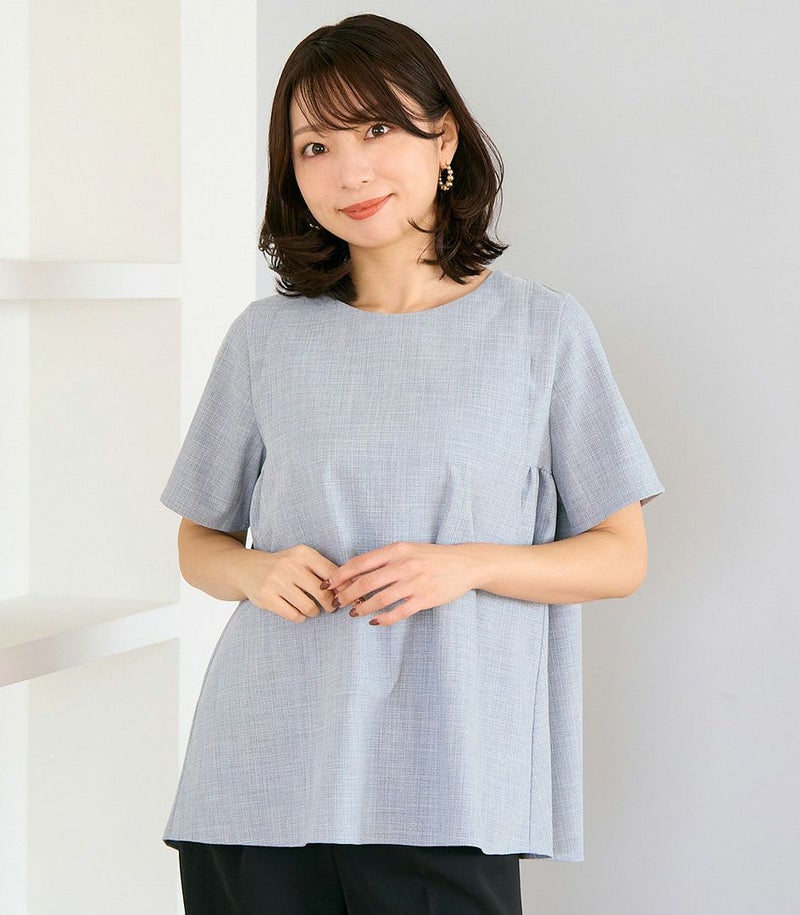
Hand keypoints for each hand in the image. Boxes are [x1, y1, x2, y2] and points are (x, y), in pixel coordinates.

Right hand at [238, 544, 339, 622]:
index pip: (332, 573)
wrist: (248, 568)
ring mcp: (276, 581)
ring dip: (315, 612)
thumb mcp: (302, 559)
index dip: (342, 588)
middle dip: (331, 604)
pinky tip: (299, 612)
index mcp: (303, 553)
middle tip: (331, 607)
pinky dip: (300, 617)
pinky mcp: (266, 597)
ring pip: (309, 607)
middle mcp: (289, 565)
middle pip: (323, 593)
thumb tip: (351, 587)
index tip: (344, 595)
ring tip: (314, 609)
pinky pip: (294, 615)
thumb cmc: (284, 565)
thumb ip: (324, 569)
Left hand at [321, 541, 478, 626]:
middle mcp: (404, 564)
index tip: (329, 584)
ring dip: (362, 608)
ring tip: (353, 613)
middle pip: (366, 582)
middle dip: (347, 594)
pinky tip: (375, 622)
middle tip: (337, 603)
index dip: (341, 575)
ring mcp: (415, 582)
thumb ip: (384, 559)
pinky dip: (384, 619)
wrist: (464, 563)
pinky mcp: (425, 598)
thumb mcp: (407, 550)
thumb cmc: (431, 556)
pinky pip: (399, 612)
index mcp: (397, 549)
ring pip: (380, 599)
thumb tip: (355, 574)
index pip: (361, 562)